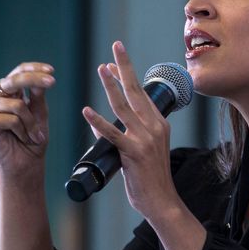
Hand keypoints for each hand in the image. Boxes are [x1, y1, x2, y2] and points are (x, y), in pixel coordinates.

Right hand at [0, 62, 54, 178]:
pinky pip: (10, 119)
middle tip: (52, 82)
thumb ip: (37, 95)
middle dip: (33, 79)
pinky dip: (21, 131)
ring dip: (31, 123)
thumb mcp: (40, 113)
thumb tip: (38, 78)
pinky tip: (20, 139)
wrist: (26, 164)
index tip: (52, 71)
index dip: (33, 68)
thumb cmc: (32, 139)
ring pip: (17, 105)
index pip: (18, 71)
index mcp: (8, 92)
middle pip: (13, 80)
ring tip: (33, 135)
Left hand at [81, 42, 182, 222]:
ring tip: (101, 69)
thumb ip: (124, 136)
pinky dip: (97, 122)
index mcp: (158, 124)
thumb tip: (101, 125)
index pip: (141, 94)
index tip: (115, 61)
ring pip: (123, 106)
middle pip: (135, 91)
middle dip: (124, 67)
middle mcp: (154, 127)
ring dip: (110, 86)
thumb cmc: (150, 179)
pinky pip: (112, 134)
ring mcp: (145, 139)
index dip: (127, 75)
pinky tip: (86, 112)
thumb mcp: (141, 151)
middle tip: (115, 47)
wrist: (162, 202)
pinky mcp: (133, 153)